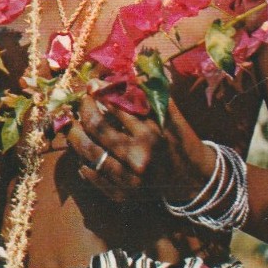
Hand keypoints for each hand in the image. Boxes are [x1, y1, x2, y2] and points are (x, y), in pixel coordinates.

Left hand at [65, 95, 214, 202]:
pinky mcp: (122, 194)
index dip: (101, 92)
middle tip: (82, 102)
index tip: (92, 84)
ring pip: (88, 152)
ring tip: (74, 124)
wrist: (193, 179)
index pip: (116, 106)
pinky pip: (91, 175)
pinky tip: (85, 151)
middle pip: (97, 127)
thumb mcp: (170, 114)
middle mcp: (138, 158)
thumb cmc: (181, 140)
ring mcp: (128, 179)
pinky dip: (84, 161)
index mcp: (151, 134)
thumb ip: (148, 93)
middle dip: (84, 109)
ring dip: (76, 134)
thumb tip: (123, 73)